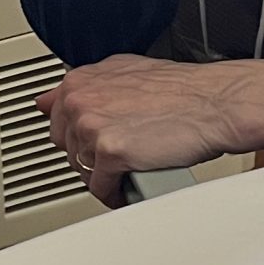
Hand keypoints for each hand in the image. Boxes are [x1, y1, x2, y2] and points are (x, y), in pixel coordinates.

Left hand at [38, 55, 263, 202]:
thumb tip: (48, 101)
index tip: (93, 144)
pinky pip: (101, 188)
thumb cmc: (182, 91)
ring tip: (132, 168)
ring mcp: (93, 127)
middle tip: (119, 157)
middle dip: (91, 157)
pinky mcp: (111, 154)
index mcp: (80, 81)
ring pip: (83, 170)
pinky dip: (117, 193)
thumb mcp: (125, 71)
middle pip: (67, 148)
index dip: (80, 136)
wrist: (215, 104)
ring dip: (106, 176)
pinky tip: (134, 183)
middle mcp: (81, 101)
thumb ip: (87, 86)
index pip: (57, 120)